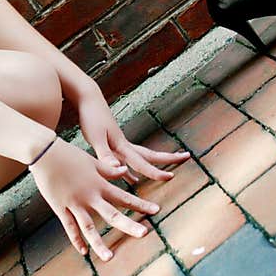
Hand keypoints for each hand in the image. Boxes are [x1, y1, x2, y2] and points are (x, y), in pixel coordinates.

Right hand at [28, 137, 160, 260]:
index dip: (140, 204)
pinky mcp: (60, 208)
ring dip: (100, 243)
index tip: (156, 211)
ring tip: (110, 258)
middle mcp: (90, 196)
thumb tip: (125, 171)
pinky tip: (83, 252)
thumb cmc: (68, 154)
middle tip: (145, 234)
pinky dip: (76, 240)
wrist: (44, 153)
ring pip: (89, 227)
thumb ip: (108, 169)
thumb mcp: (91, 161)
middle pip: (112, 214)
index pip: (124, 197)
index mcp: (99, 184)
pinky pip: (69, 227)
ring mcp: (75, 204)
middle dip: (129, 225)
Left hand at [75, 83, 190, 183]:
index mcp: (122, 145)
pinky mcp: (112, 142)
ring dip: (153, 163)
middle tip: (187, 156)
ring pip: (141, 156)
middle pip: (150, 154)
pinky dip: (131, 169)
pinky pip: (127, 159)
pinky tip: (131, 178)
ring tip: (166, 171)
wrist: (87, 98)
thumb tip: (119, 170)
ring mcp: (119, 142)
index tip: (171, 177)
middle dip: (168, 158)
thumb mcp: (95, 138)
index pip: (142, 162)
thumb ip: (106, 155)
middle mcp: (124, 144)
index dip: (155, 172)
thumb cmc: (90, 117)